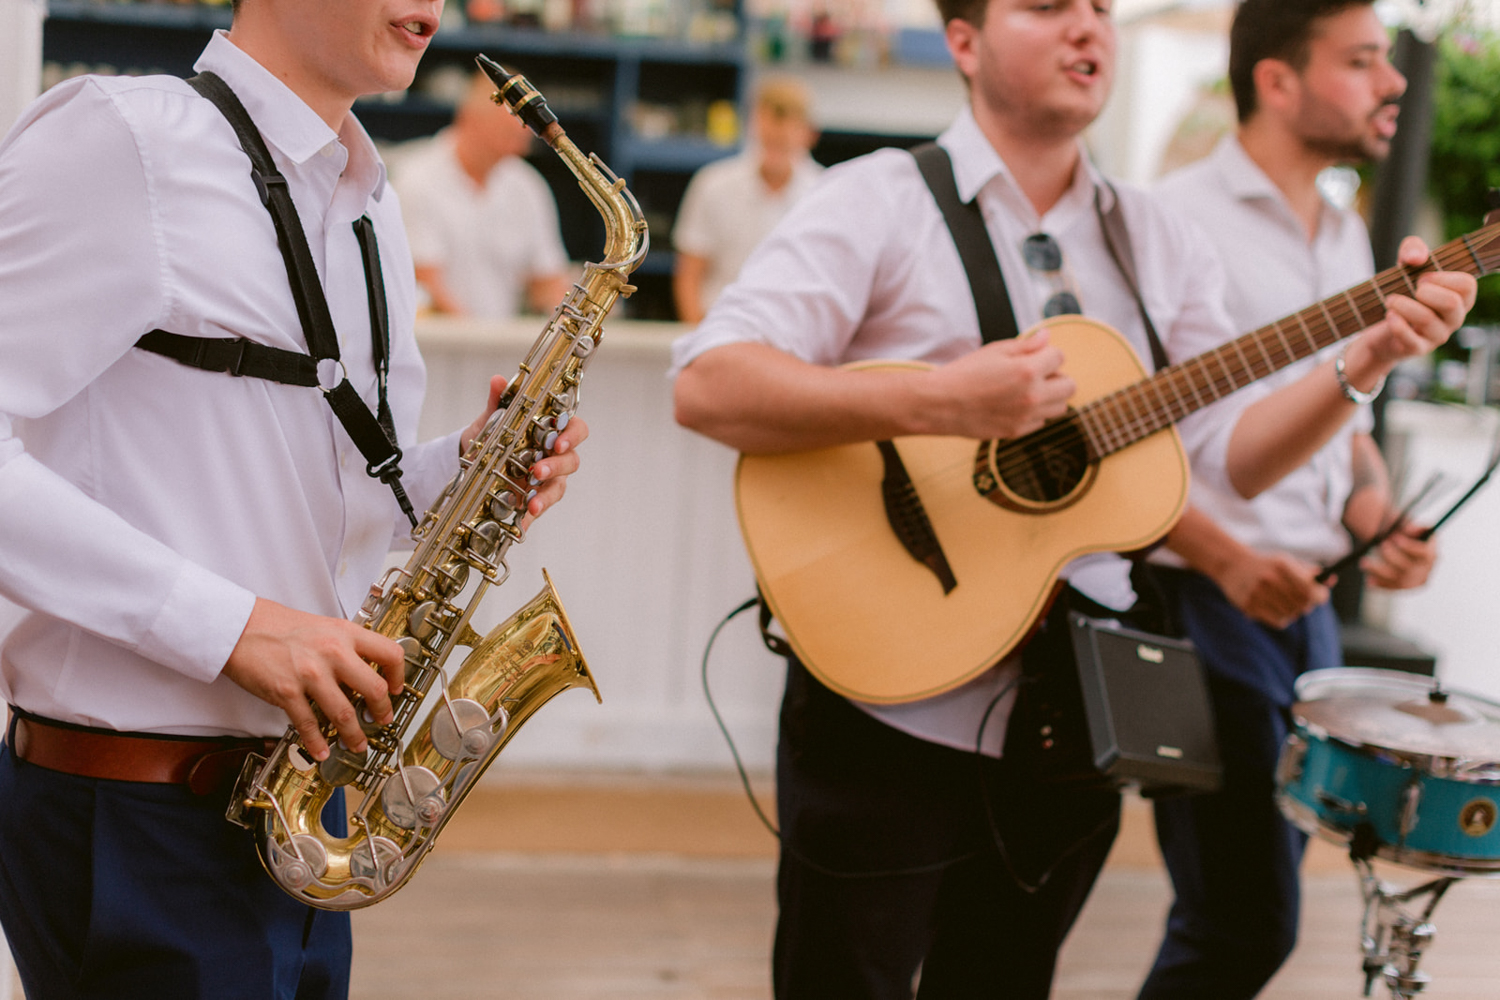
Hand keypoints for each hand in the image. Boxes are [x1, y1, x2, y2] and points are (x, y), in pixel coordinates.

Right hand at [222, 598, 404, 760]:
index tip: (396, 689)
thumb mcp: (325, 627)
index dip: (398, 675)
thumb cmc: (280, 626)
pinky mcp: (287, 691)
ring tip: (357, 744)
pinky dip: (317, 743)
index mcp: (346, 633)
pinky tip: (322, 750)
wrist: (242, 627)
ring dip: (353, 735)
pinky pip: (308, 724)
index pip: (390, 654)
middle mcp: (333, 653)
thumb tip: (364, 673)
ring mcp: (310, 674)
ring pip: (344, 714)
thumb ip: (346, 647)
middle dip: (382, 711)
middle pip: (373, 689)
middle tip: (382, 720)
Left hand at [460, 374, 588, 525]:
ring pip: (559, 486)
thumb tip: (497, 380)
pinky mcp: (536, 497)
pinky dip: (533, 512)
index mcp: (553, 431)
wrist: (475, 459)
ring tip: (531, 502)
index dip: (573, 436)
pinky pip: (541, 506)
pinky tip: (524, 518)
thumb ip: (498, 400)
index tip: (559, 441)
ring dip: (547, 494)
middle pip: (571, 461)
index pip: (576, 429)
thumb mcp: (492, 418)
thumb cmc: (494, 434)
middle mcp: (555, 455)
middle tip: (538, 471)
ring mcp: (548, 478)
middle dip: (557, 466)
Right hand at [926, 331, 1074, 438]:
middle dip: (1056, 375)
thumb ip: (1026, 345)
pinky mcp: (1017, 431)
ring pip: (1060, 407)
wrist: (940, 404)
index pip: (1059, 356)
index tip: (1031, 355)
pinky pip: (1041, 421)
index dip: (1045, 353)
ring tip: (1028, 390)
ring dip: (1051, 396)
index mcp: (1028, 371)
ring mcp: (1026, 417)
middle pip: (1069, 386)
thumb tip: (1047, 337)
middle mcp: (1032, 396)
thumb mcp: (995, 350)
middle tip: (1036, 373)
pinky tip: (1014, 404)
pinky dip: (1035, 412)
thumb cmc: (964, 373)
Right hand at [1214, 550, 1328, 629]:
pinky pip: (1279, 621)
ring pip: (1292, 614)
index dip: (1320, 596)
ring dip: (1294, 611)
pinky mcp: (1249, 606)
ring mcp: (1257, 594)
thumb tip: (1332, 579)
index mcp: (1281, 565)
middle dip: (1307, 604)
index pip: (1310, 589)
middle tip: (1305, 600)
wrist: (1232, 565)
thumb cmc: (1266, 565)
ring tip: (1286, 602)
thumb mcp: (1286, 562)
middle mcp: (1269, 579)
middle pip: (1303, 604)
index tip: (1321, 596)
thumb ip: (1308, 571)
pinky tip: (1276, 608)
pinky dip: (1282, 618)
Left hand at [1344, 236, 1477, 383]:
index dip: (1443, 277)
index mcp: (1460, 297)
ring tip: (1389, 300)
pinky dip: (1397, 324)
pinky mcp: (1418, 348)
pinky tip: (1389, 315)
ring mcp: (1438, 335)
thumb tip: (1416, 257)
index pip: (1467, 285)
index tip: (1422, 276)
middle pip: (1451, 303)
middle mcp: (1454, 317)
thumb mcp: (1406, 266)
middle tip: (1409, 289)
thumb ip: (1413, 249)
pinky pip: (1411, 339)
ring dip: (1403, 305)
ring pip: (1426, 319)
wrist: (1380, 326)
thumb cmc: (1402, 292)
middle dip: (1424, 292)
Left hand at [1361, 523, 1435, 590]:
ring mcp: (1417, 579)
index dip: (1411, 547)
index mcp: (1431, 552)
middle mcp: (1427, 568)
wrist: (1398, 543)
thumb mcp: (1407, 525)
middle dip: (1393, 557)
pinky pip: (1392, 587)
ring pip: (1398, 580)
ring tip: (1364, 562)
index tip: (1396, 538)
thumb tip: (1409, 529)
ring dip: (1379, 572)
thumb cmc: (1403, 532)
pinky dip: (1380, 584)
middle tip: (1380, 546)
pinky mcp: (1405, 586)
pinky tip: (1369, 580)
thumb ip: (1410, 526)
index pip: (1425, 553)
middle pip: (1409, 568)